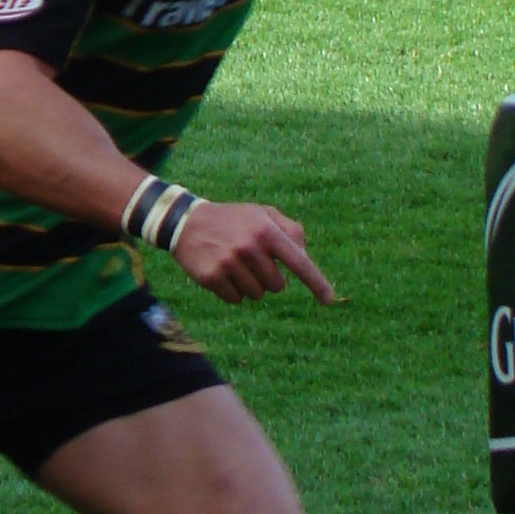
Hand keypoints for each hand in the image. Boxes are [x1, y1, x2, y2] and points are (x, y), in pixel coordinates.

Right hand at [172, 203, 336, 305]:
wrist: (185, 222)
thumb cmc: (232, 220)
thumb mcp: (261, 213)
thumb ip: (289, 229)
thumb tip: (305, 255)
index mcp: (266, 230)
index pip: (298, 262)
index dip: (316, 283)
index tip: (329, 300)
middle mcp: (249, 247)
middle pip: (277, 286)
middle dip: (268, 278)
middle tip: (250, 260)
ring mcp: (229, 263)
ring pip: (257, 295)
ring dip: (249, 285)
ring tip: (234, 264)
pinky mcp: (212, 278)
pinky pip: (236, 299)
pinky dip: (232, 291)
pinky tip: (221, 272)